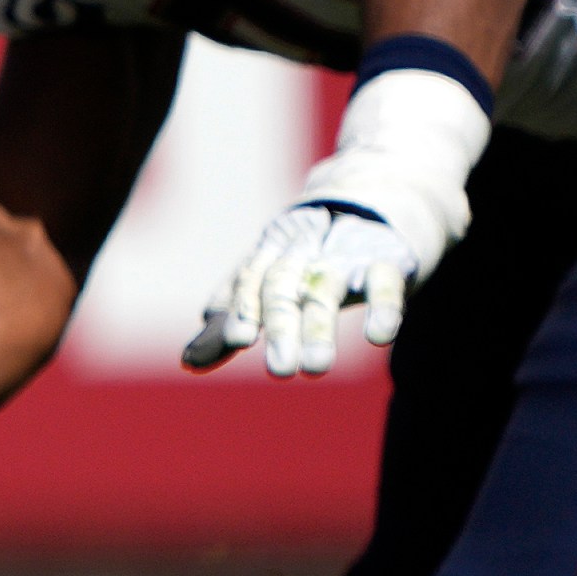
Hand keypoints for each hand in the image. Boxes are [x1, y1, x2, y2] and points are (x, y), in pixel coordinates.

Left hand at [182, 202, 415, 376]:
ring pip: (326, 291)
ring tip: (315, 368)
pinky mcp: (388, 260)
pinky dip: (382, 307)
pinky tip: (378, 337)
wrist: (375, 205)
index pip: (249, 281)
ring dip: (320, 329)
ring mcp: (345, 257)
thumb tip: (188, 362)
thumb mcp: (266, 290)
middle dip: (279, 328)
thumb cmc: (308, 264)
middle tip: (279, 370)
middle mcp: (301, 256)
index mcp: (268, 261)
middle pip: (283, 289)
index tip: (237, 339)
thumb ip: (229, 326)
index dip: (242, 307)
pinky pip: (384, 282)